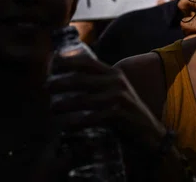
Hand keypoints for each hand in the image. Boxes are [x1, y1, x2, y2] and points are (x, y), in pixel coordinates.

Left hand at [46, 54, 167, 152]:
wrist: (149, 133)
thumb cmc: (126, 113)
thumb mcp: (115, 92)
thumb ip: (98, 85)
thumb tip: (70, 81)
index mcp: (113, 73)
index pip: (87, 62)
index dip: (68, 62)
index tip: (51, 64)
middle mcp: (116, 82)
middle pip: (82, 79)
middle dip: (61, 82)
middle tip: (46, 87)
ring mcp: (119, 98)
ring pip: (85, 99)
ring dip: (66, 104)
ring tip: (52, 108)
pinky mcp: (120, 115)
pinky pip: (94, 118)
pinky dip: (78, 123)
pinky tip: (68, 127)